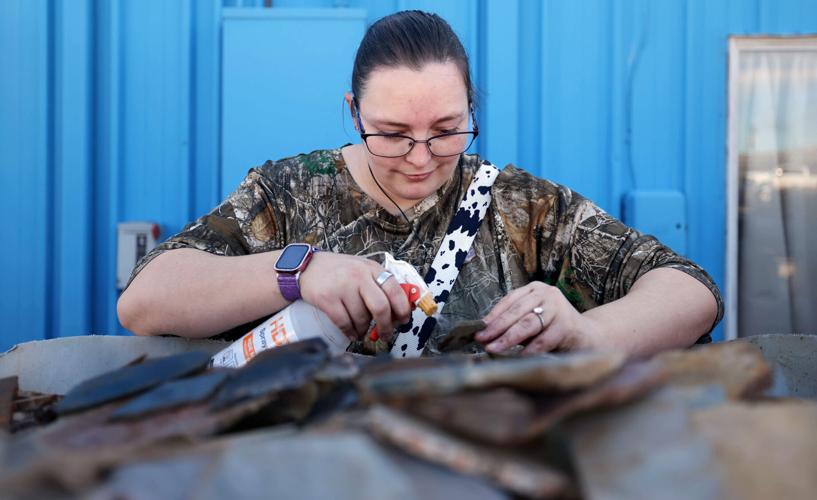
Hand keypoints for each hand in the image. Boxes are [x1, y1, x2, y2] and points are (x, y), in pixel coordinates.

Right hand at [298, 252, 411, 340]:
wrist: (307, 266)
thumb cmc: (340, 271)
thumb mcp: (362, 269)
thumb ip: (380, 285)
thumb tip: (398, 311)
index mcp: (372, 268)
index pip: (395, 290)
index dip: (402, 309)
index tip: (403, 320)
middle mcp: (359, 276)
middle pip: (381, 307)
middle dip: (386, 326)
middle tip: (385, 334)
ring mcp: (342, 287)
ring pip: (361, 318)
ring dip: (364, 330)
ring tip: (362, 331)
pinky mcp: (327, 299)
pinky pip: (344, 322)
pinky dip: (350, 332)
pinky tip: (352, 333)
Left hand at [476, 282, 599, 353]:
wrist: (586, 336)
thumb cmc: (552, 328)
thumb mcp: (531, 320)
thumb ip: (512, 322)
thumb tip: (485, 333)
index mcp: (535, 289)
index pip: (509, 300)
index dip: (492, 316)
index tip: (478, 329)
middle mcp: (547, 294)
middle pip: (516, 311)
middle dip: (496, 328)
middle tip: (481, 340)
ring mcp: (558, 307)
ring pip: (528, 324)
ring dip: (508, 338)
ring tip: (494, 349)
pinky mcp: (567, 325)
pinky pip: (543, 339)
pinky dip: (529, 350)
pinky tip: (517, 357)